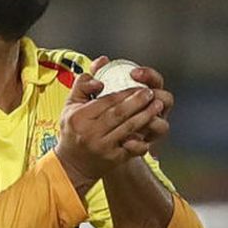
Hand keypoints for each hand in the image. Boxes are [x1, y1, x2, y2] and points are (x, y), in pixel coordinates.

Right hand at [54, 57, 163, 194]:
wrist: (71, 165)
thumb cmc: (72, 131)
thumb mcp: (70, 105)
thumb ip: (84, 83)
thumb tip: (102, 63)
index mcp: (80, 117)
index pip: (107, 101)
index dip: (125, 92)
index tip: (139, 85)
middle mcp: (90, 133)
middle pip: (119, 113)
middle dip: (138, 102)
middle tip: (151, 93)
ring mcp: (103, 148)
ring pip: (128, 129)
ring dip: (145, 116)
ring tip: (157, 106)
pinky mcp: (113, 160)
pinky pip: (132, 148)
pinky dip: (143, 139)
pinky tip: (152, 130)